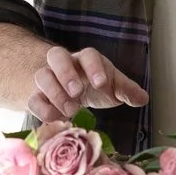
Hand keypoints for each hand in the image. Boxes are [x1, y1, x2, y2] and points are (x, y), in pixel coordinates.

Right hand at [28, 45, 147, 127]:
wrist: (69, 89)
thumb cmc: (94, 84)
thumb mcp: (112, 85)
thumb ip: (126, 90)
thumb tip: (143, 99)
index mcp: (86, 60)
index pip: (88, 55)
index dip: (94, 67)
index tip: (102, 84)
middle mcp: (64, 64)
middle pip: (57, 56)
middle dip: (65, 73)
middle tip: (77, 92)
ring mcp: (48, 79)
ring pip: (42, 76)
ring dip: (54, 93)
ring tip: (71, 110)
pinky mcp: (37, 96)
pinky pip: (32, 99)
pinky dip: (41, 110)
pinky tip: (56, 119)